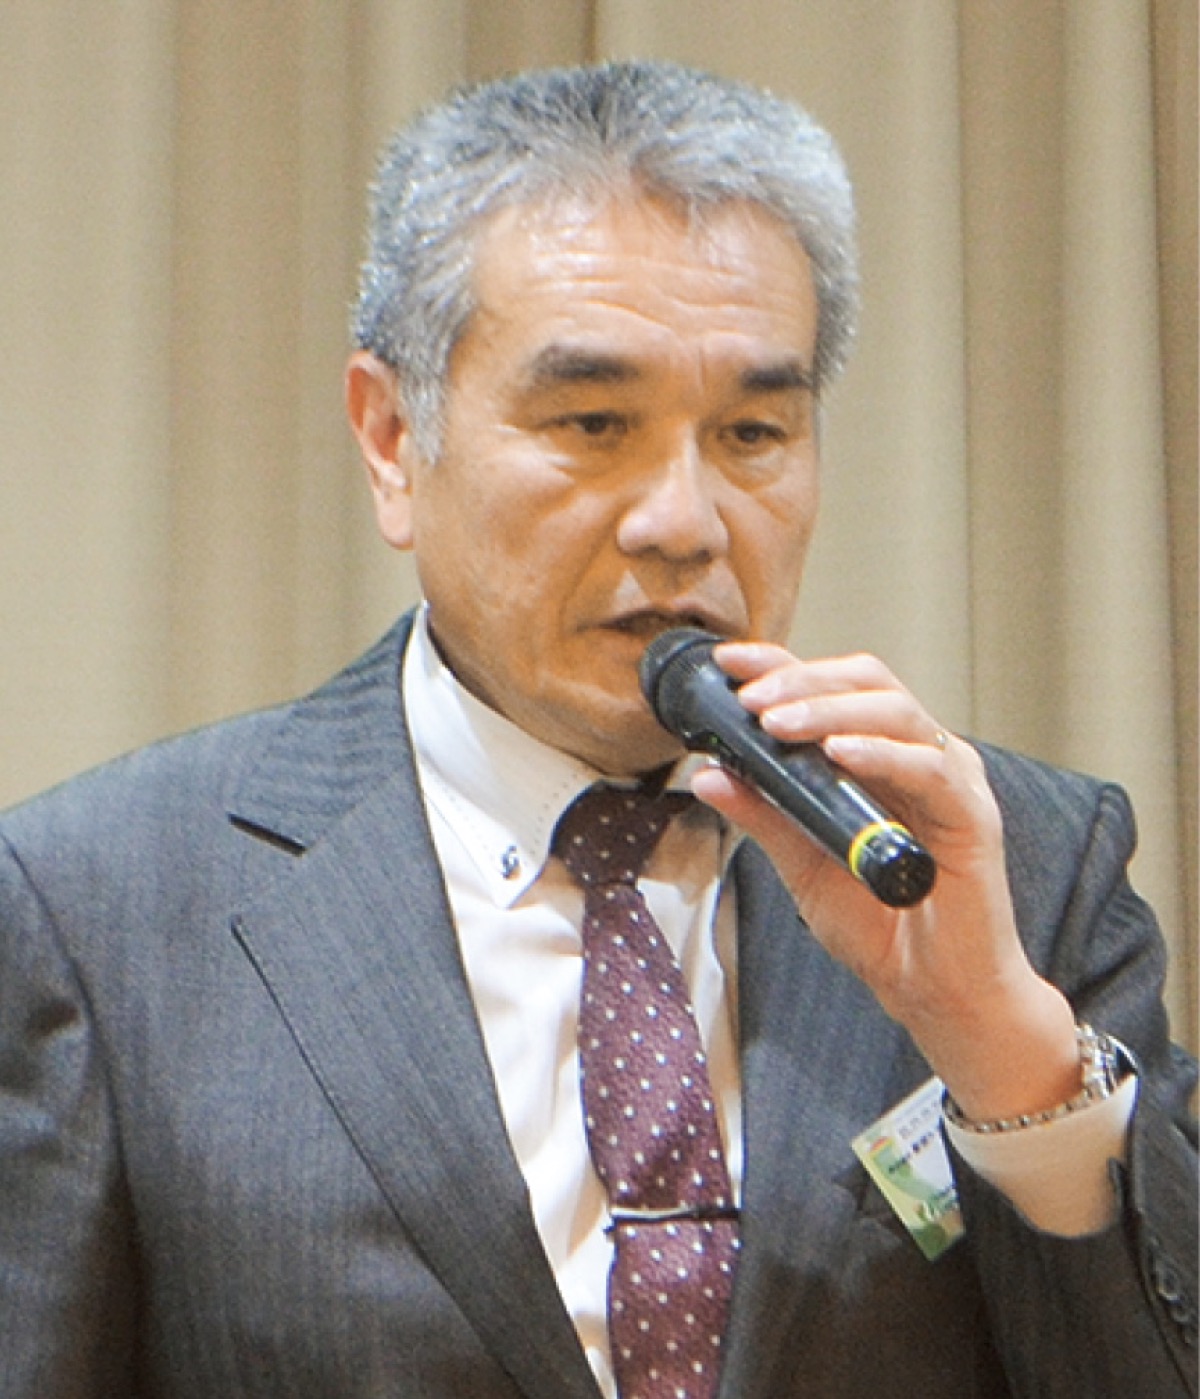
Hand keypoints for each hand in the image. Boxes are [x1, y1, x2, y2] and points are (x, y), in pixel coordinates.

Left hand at [689, 641, 1080, 1122]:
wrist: (935, 993)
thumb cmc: (881, 926)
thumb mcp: (801, 864)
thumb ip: (763, 815)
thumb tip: (707, 773)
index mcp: (880, 757)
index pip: (831, 688)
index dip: (781, 665)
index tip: (727, 662)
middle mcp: (918, 756)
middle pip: (866, 682)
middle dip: (801, 680)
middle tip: (751, 698)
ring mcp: (950, 780)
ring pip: (895, 711)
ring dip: (829, 710)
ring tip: (777, 723)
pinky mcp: (972, 815)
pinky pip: (930, 767)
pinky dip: (881, 753)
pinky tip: (838, 753)